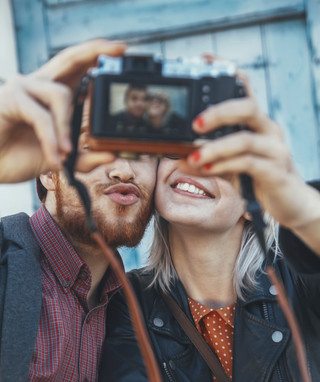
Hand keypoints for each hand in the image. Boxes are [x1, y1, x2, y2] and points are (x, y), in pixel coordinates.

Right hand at [0, 38, 124, 182]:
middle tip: (119, 50)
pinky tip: (54, 158)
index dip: (96, 56)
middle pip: (69, 59)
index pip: (77, 68)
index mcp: (52, 93)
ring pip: (60, 95)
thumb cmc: (20, 156)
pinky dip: (52, 139)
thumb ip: (84, 158)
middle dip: (94, 52)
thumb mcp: (61, 159)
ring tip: (66, 153)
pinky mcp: (12, 98)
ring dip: (67, 127)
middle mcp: (39, 84)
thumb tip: (112, 155)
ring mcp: (24, 87)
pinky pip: (41, 117)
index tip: (121, 50)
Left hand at [183, 71, 319, 248]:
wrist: (291, 202)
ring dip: (216, 147)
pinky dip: (225, 165)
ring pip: (245, 139)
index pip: (246, 88)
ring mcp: (275, 150)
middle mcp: (269, 130)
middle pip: (247, 107)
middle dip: (219, 111)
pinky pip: (248, 164)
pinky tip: (208, 168)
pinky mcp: (276, 171)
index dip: (227, 71)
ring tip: (193, 156)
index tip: (204, 60)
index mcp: (258, 123)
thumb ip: (216, 153)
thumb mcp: (237, 161)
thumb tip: (182, 154)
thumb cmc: (260, 178)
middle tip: (194, 124)